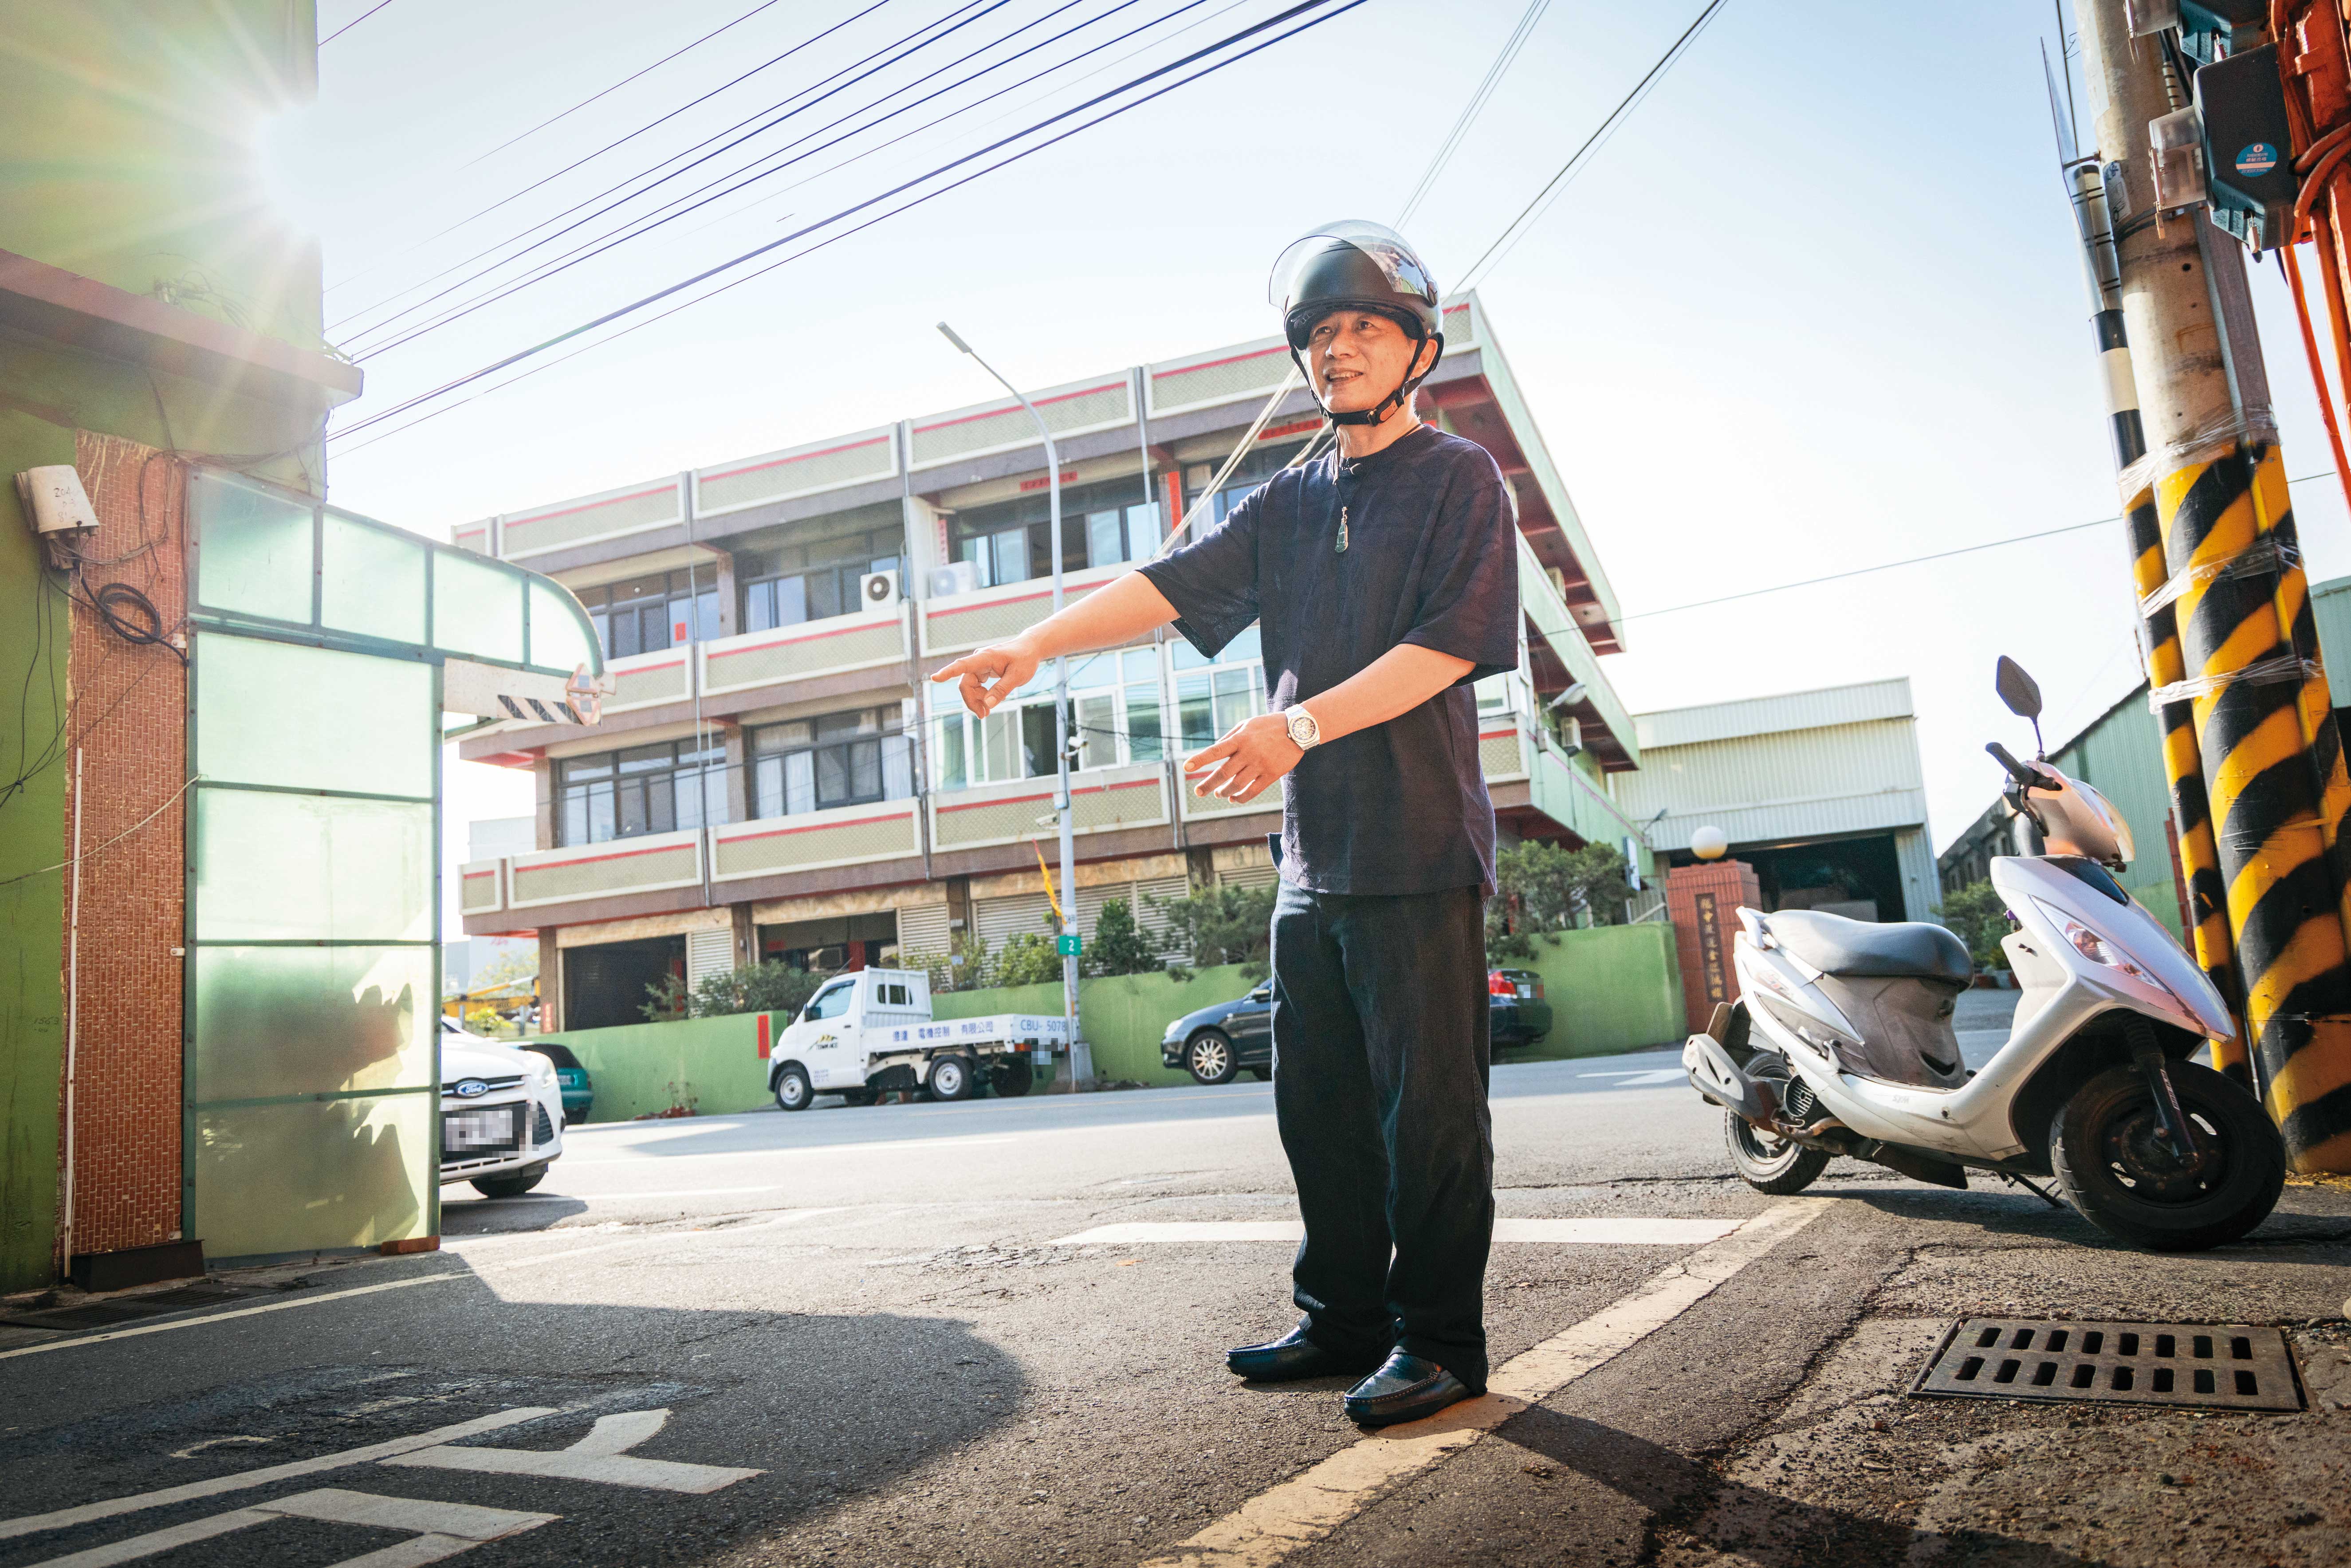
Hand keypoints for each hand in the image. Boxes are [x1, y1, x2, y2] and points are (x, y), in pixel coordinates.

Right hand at [931, 638, 1040, 716]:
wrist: (1030, 648)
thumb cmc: (1025, 659)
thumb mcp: (1017, 676)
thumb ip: (1002, 689)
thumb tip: (988, 704)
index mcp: (985, 658)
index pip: (962, 665)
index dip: (947, 672)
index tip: (934, 678)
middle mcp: (979, 660)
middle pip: (965, 683)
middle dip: (971, 701)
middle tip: (983, 716)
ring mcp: (980, 665)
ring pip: (969, 686)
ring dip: (976, 700)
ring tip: (986, 713)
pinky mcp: (983, 670)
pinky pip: (976, 685)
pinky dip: (981, 696)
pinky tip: (989, 702)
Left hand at [1184, 712, 1302, 803]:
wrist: (1297, 729)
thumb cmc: (1267, 726)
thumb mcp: (1246, 724)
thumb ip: (1229, 738)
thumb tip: (1213, 752)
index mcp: (1240, 738)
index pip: (1216, 750)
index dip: (1200, 759)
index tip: (1186, 767)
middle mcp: (1249, 752)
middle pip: (1224, 773)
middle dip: (1208, 784)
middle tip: (1198, 792)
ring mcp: (1261, 764)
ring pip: (1237, 785)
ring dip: (1224, 792)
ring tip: (1218, 793)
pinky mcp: (1272, 774)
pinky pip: (1253, 791)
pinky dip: (1241, 797)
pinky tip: (1234, 798)